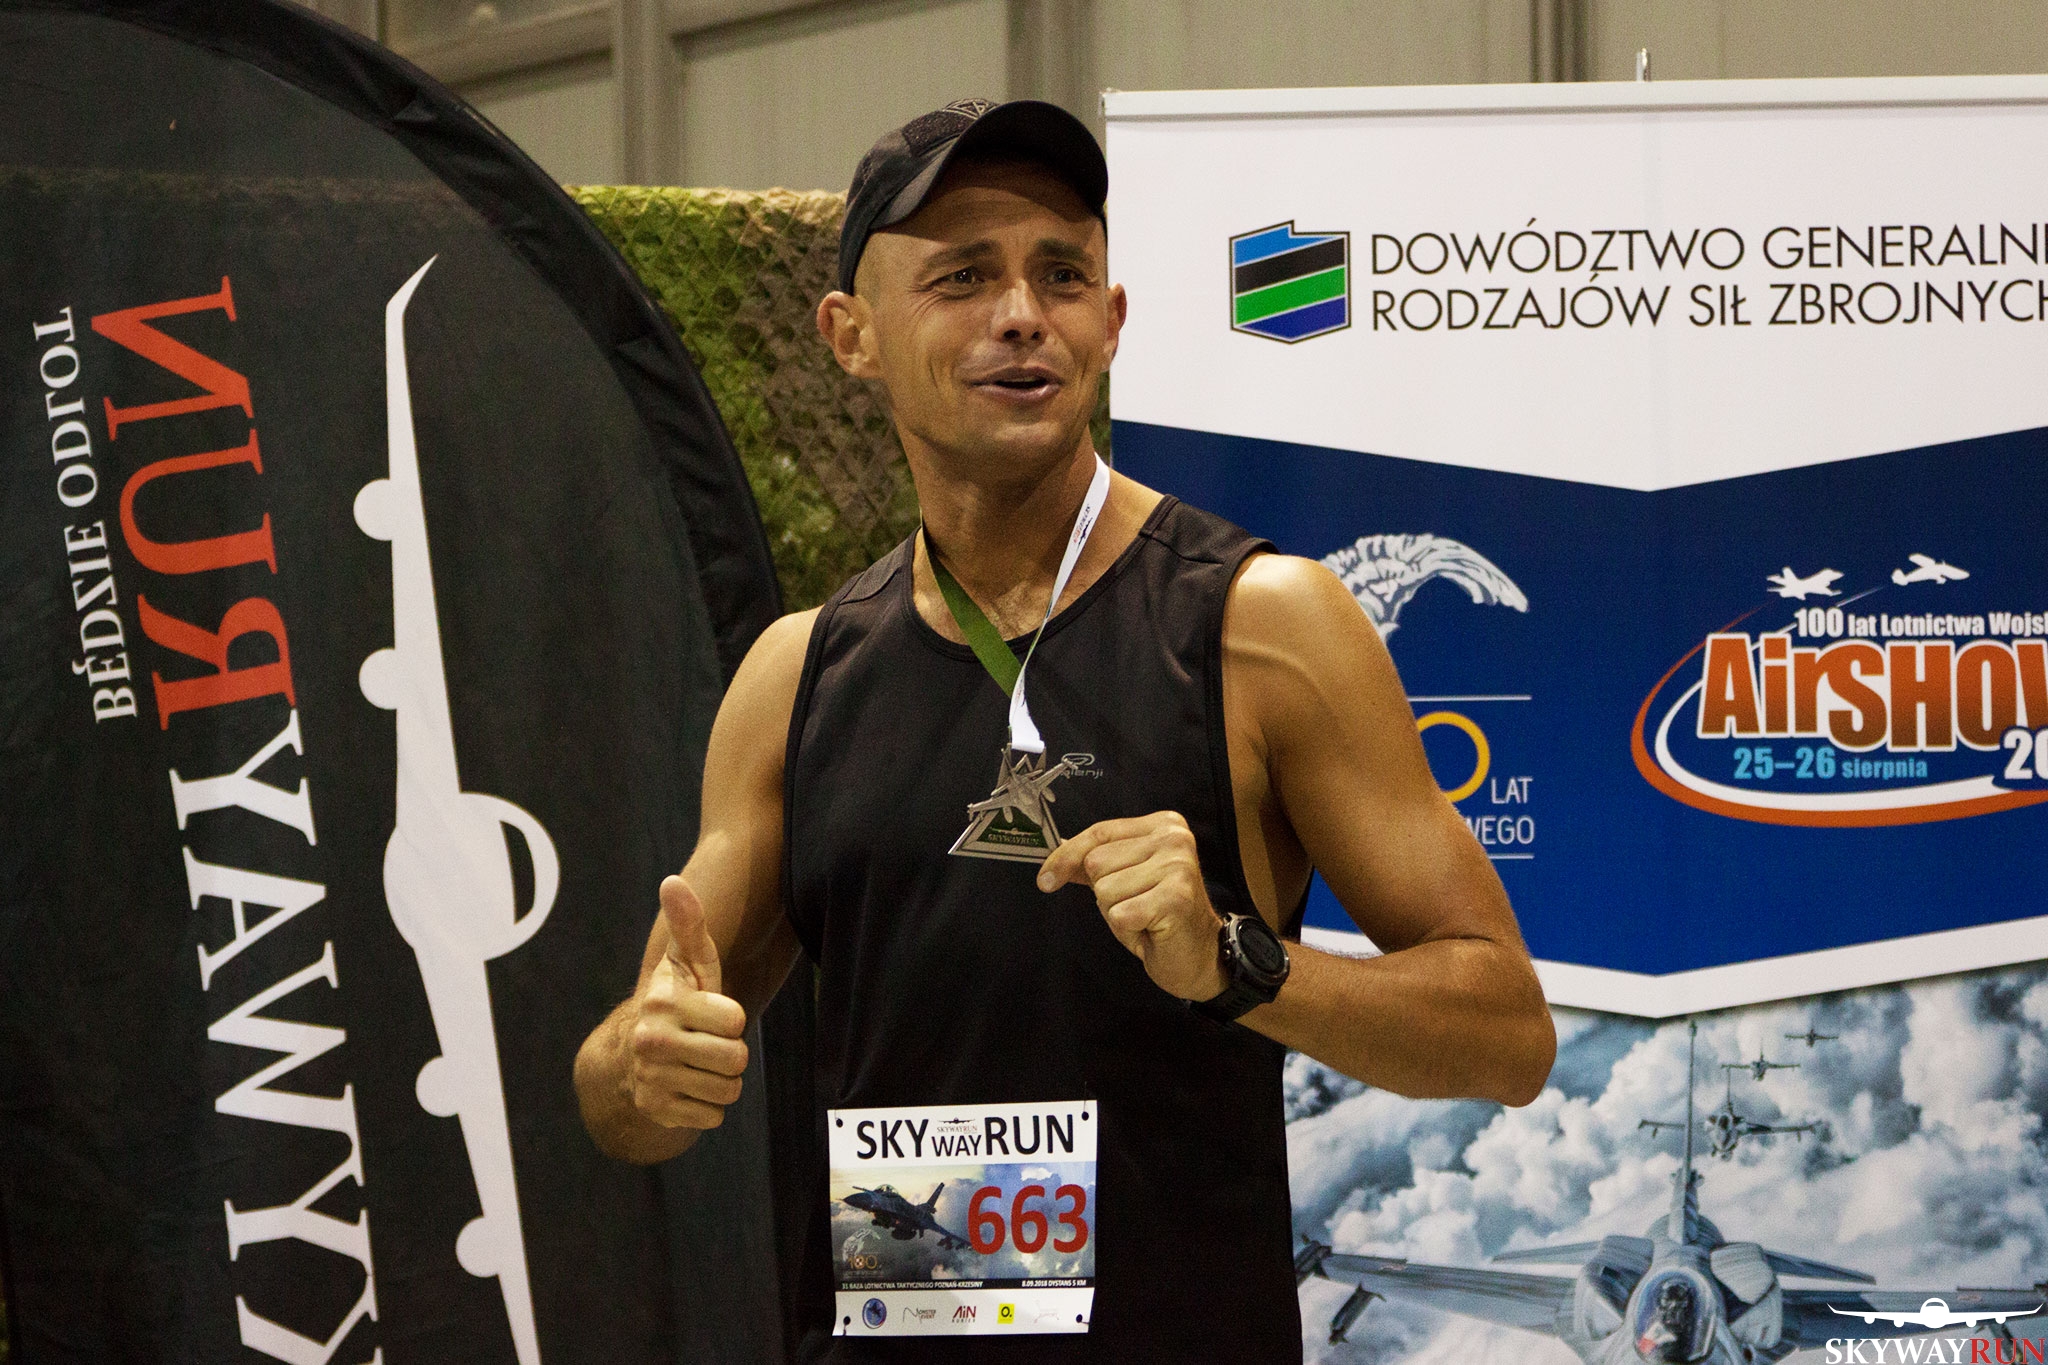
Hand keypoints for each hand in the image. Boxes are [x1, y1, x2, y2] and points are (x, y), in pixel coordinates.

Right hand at [628, 875, 748, 1130]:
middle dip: (732, 1054)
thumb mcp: (687, 963)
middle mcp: (651, 1040)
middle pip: (736, 1059)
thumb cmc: (679, 1000)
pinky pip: (714, 1116)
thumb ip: (688, 925)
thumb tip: (672, 881)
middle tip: (709, 1044)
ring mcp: (651, 1078)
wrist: (632, 1056)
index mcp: (665, 1002)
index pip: (736, 1020)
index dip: (731, 1019)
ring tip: (699, 1064)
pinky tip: (689, 1088)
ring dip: (723, 1080)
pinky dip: (709, 1106)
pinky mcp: (656, 1111)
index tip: (711, 1014)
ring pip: (729, 1090)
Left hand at [1037, 811, 1227, 1001]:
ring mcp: (1178, 867)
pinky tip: (1151, 928)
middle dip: (1106, 892)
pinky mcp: (1176, 898)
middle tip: (1136, 904)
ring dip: (1117, 912)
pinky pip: (1119, 915)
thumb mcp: (1123, 879)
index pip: (1099, 832)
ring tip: (1144, 916)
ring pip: (1104, 890)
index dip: (1066, 857)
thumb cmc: (1159, 916)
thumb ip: (1092, 863)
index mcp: (1163, 824)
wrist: (1199, 956)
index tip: (1046, 880)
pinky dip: (1127, 929)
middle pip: (1097, 862)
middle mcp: (1174, 838)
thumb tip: (1054, 862)